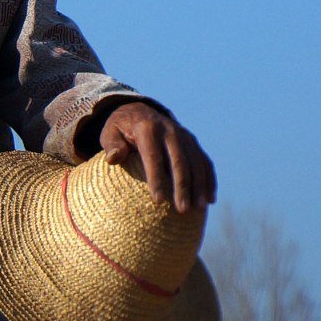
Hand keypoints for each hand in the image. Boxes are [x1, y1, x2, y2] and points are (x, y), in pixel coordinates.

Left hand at [99, 103, 216, 214]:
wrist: (139, 111)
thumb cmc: (121, 130)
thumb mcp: (109, 133)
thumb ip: (111, 145)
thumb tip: (113, 158)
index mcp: (147, 129)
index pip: (153, 156)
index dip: (156, 179)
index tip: (158, 201)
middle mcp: (170, 131)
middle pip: (179, 161)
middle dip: (182, 186)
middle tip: (182, 209)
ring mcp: (184, 136)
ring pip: (196, 162)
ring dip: (199, 186)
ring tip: (198, 208)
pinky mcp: (193, 142)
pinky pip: (204, 162)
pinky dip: (209, 180)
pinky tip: (210, 199)